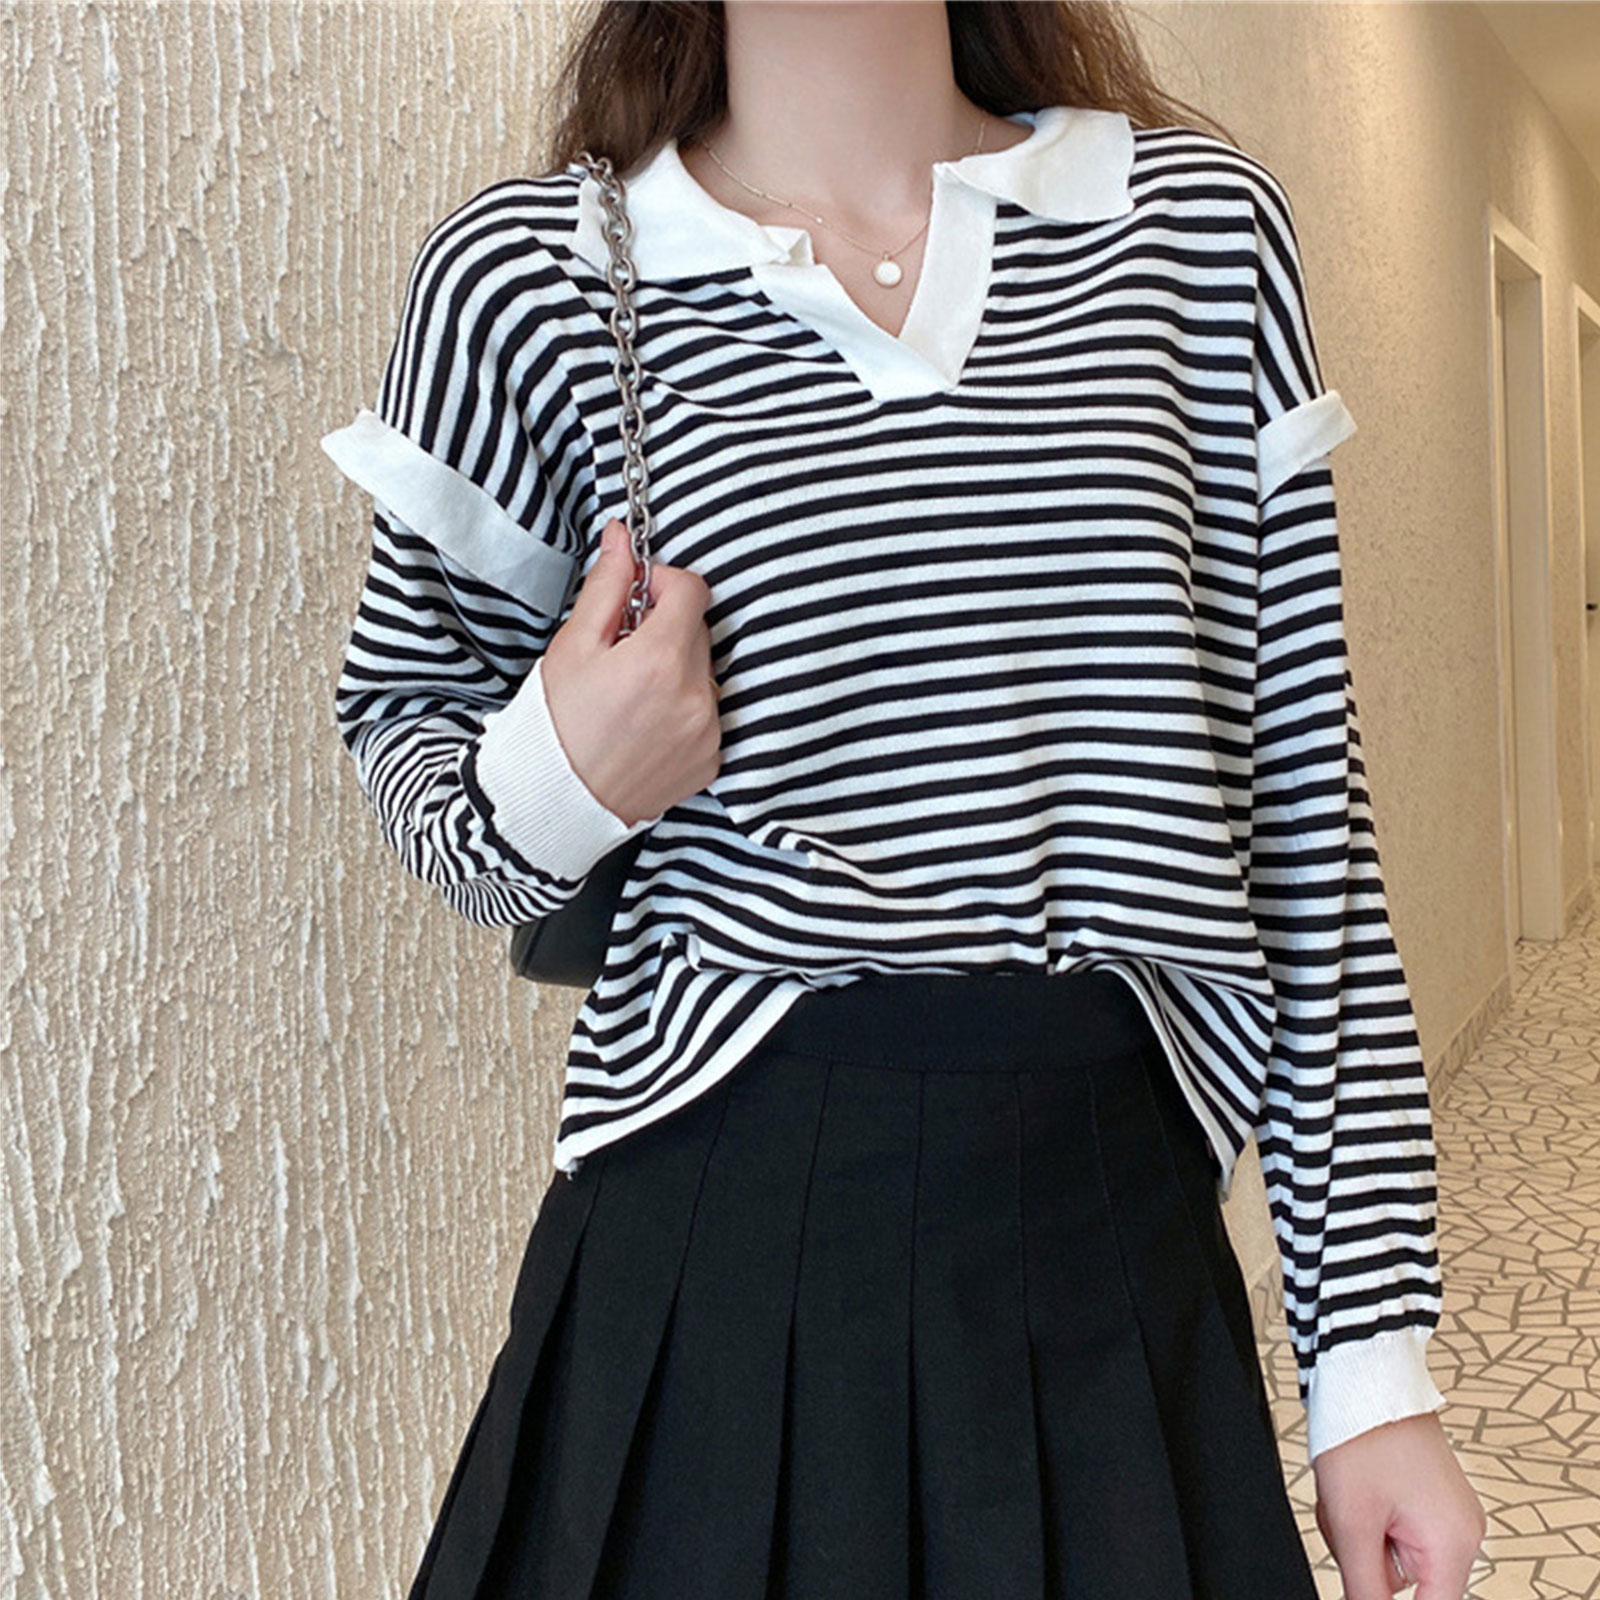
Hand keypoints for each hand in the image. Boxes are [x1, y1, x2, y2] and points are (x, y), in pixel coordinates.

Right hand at [540, 518, 721, 825]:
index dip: (662, 583)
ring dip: (677, 669)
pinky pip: (707, 712)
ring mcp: (708, 731)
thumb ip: (606, 587)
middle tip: (623, 651)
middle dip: (665, 629)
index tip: (636, 599)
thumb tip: (622, 538)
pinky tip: (645, 723)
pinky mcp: (712, 758)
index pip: (692, 590)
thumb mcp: (573, 646)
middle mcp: (695, 696)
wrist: (558, 800)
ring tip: (632, 694)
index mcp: (661, 660)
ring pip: (704, 672)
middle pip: (698, 630)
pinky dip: (683, 708)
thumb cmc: (556, 723)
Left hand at [1313, 1411, 1485, 1598]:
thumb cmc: (1363, 1433)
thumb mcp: (1353, 1522)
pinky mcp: (1427, 1495)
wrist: (1364, 1376)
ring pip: (1392, 1551)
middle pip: (1405, 1581)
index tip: (1365, 1581)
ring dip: (1361, 1531)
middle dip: (1365, 1556)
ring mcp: (1445, 1510)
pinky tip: (1357, 1485)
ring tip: (1350, 1491)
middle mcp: (1461, 1530)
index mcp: (1454, 1543)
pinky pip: (1395, 1526)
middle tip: (1346, 1516)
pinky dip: (1369, 1514)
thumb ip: (1365, 1588)